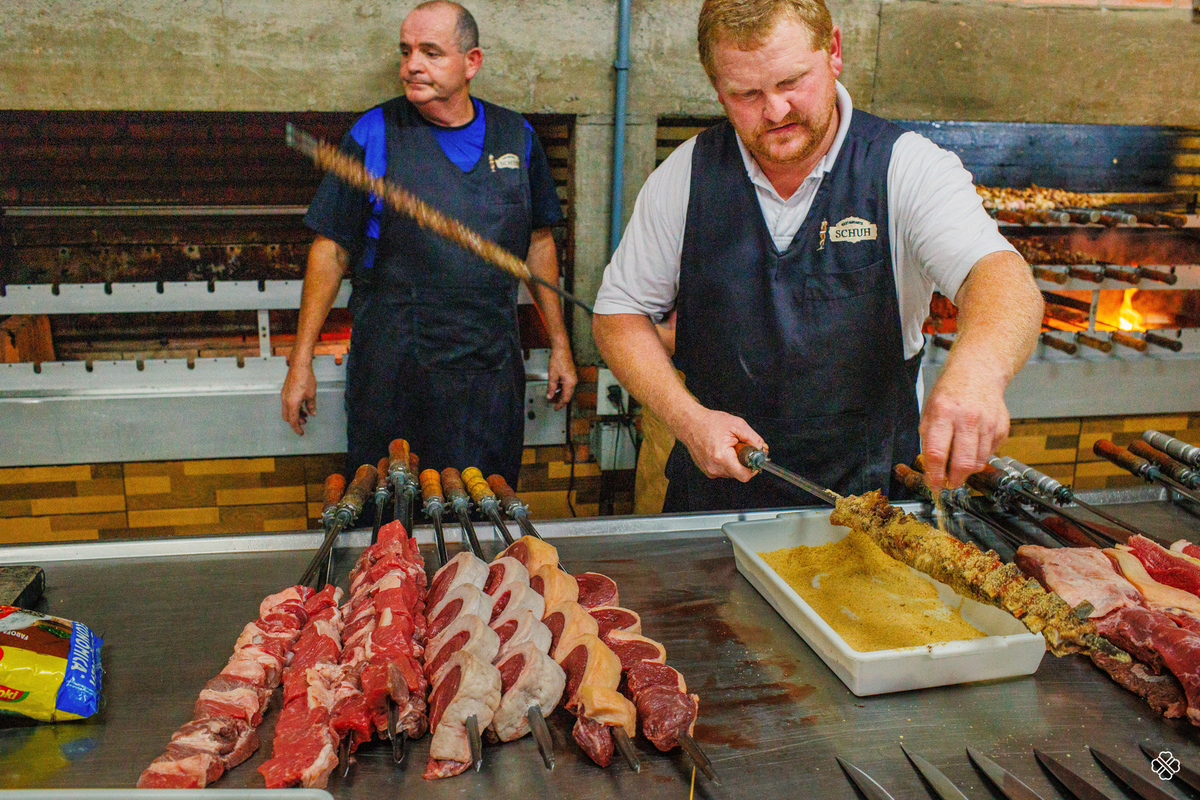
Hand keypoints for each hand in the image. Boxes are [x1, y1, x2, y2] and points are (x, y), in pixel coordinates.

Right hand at [281, 361, 317, 434]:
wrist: (299, 366)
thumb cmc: (305, 378)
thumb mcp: (312, 395)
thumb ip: (311, 406)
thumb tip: (312, 414)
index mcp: (292, 404)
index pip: (293, 421)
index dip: (297, 428)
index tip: (301, 433)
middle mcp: (285, 401)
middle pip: (287, 417)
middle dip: (295, 422)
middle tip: (305, 423)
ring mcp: (284, 395)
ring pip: (287, 410)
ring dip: (295, 414)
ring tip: (305, 414)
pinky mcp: (285, 391)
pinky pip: (288, 403)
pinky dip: (294, 407)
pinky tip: (302, 405)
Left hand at [546, 346, 576, 410]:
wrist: (562, 349)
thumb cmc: (558, 360)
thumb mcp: (552, 376)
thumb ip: (551, 388)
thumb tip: (549, 396)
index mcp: (570, 383)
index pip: (565, 398)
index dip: (560, 404)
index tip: (555, 408)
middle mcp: (573, 381)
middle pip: (567, 395)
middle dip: (560, 401)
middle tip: (553, 405)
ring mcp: (573, 378)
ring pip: (567, 391)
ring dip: (560, 395)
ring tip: (552, 397)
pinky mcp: (571, 375)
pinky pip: (567, 385)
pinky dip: (561, 389)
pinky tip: (555, 389)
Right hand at [676, 407, 764, 481]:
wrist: (690, 423)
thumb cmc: (710, 422)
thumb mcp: (737, 424)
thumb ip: (753, 438)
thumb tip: (762, 449)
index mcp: (722, 457)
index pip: (744, 476)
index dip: (753, 469)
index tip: (754, 459)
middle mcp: (714, 467)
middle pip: (739, 474)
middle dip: (743, 462)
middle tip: (739, 447)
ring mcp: (709, 471)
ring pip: (732, 473)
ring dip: (734, 462)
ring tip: (728, 447)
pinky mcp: (707, 471)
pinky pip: (723, 471)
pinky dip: (726, 462)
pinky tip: (721, 450)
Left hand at [919, 359, 1009, 491]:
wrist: (977, 372)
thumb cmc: (949, 394)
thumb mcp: (929, 413)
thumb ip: (929, 441)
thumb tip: (932, 471)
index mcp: (943, 413)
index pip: (937, 453)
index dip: (935, 475)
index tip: (934, 486)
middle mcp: (968, 418)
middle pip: (963, 462)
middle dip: (955, 480)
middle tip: (949, 484)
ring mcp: (988, 423)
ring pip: (979, 462)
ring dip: (968, 471)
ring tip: (959, 466)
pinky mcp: (1002, 427)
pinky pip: (990, 453)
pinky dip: (980, 457)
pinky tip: (973, 447)